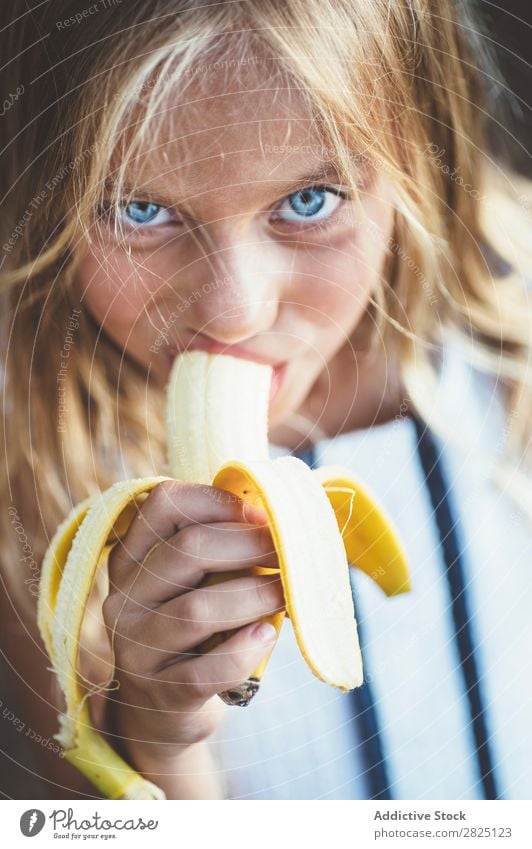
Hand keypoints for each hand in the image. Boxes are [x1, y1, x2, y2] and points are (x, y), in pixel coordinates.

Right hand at [101, 480, 281, 764]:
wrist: (162, 708)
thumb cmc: (192, 629)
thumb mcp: (190, 581)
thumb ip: (218, 546)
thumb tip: (282, 518)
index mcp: (132, 557)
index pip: (163, 504)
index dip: (217, 501)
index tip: (260, 515)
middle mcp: (124, 597)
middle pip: (186, 550)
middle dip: (249, 545)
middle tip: (289, 552)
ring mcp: (136, 647)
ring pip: (196, 610)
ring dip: (254, 596)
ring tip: (286, 594)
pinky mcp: (160, 692)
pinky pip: (205, 670)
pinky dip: (243, 651)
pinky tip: (265, 636)